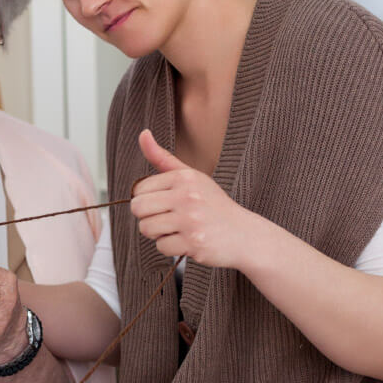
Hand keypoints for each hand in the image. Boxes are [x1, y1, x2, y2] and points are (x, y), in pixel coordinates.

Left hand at [131, 129, 259, 268]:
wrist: (244, 234)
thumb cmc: (213, 205)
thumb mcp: (191, 177)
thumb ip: (162, 158)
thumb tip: (143, 134)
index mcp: (184, 178)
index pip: (139, 188)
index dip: (147, 199)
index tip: (165, 203)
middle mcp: (187, 196)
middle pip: (138, 208)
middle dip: (147, 217)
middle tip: (167, 218)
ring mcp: (191, 220)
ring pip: (146, 228)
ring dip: (158, 234)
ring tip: (178, 230)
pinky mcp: (194, 242)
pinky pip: (161, 247)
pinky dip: (171, 248)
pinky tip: (187, 241)